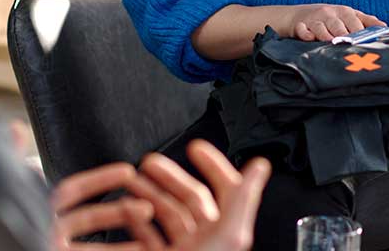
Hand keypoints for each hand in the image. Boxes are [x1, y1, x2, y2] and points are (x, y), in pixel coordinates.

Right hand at [49, 141, 270, 250]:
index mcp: (225, 231)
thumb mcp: (228, 235)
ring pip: (167, 216)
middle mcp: (206, 241)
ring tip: (132, 183)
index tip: (195, 148)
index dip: (213, 165)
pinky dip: (138, 224)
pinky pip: (150, 240)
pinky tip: (128, 215)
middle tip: (149, 162)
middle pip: (189, 199)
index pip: (225, 189)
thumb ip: (242, 198)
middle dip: (168, 177)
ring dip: (149, 196)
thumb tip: (261, 167)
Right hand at [287, 4, 385, 41]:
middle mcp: (330, 14)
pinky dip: (306, 34)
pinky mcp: (300, 26)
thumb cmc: (329, 18)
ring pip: (321, 28)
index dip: (363, 32)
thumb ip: (366, 21)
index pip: (356, 21)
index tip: (370, 41)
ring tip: (332, 43)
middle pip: (339, 26)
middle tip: (351, 46)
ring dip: (326, 36)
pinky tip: (310, 38)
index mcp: (344, 12)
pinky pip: (303, 30)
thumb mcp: (348, 15)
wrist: (298, 15)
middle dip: (345, 37)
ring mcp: (314, 19)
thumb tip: (384, 26)